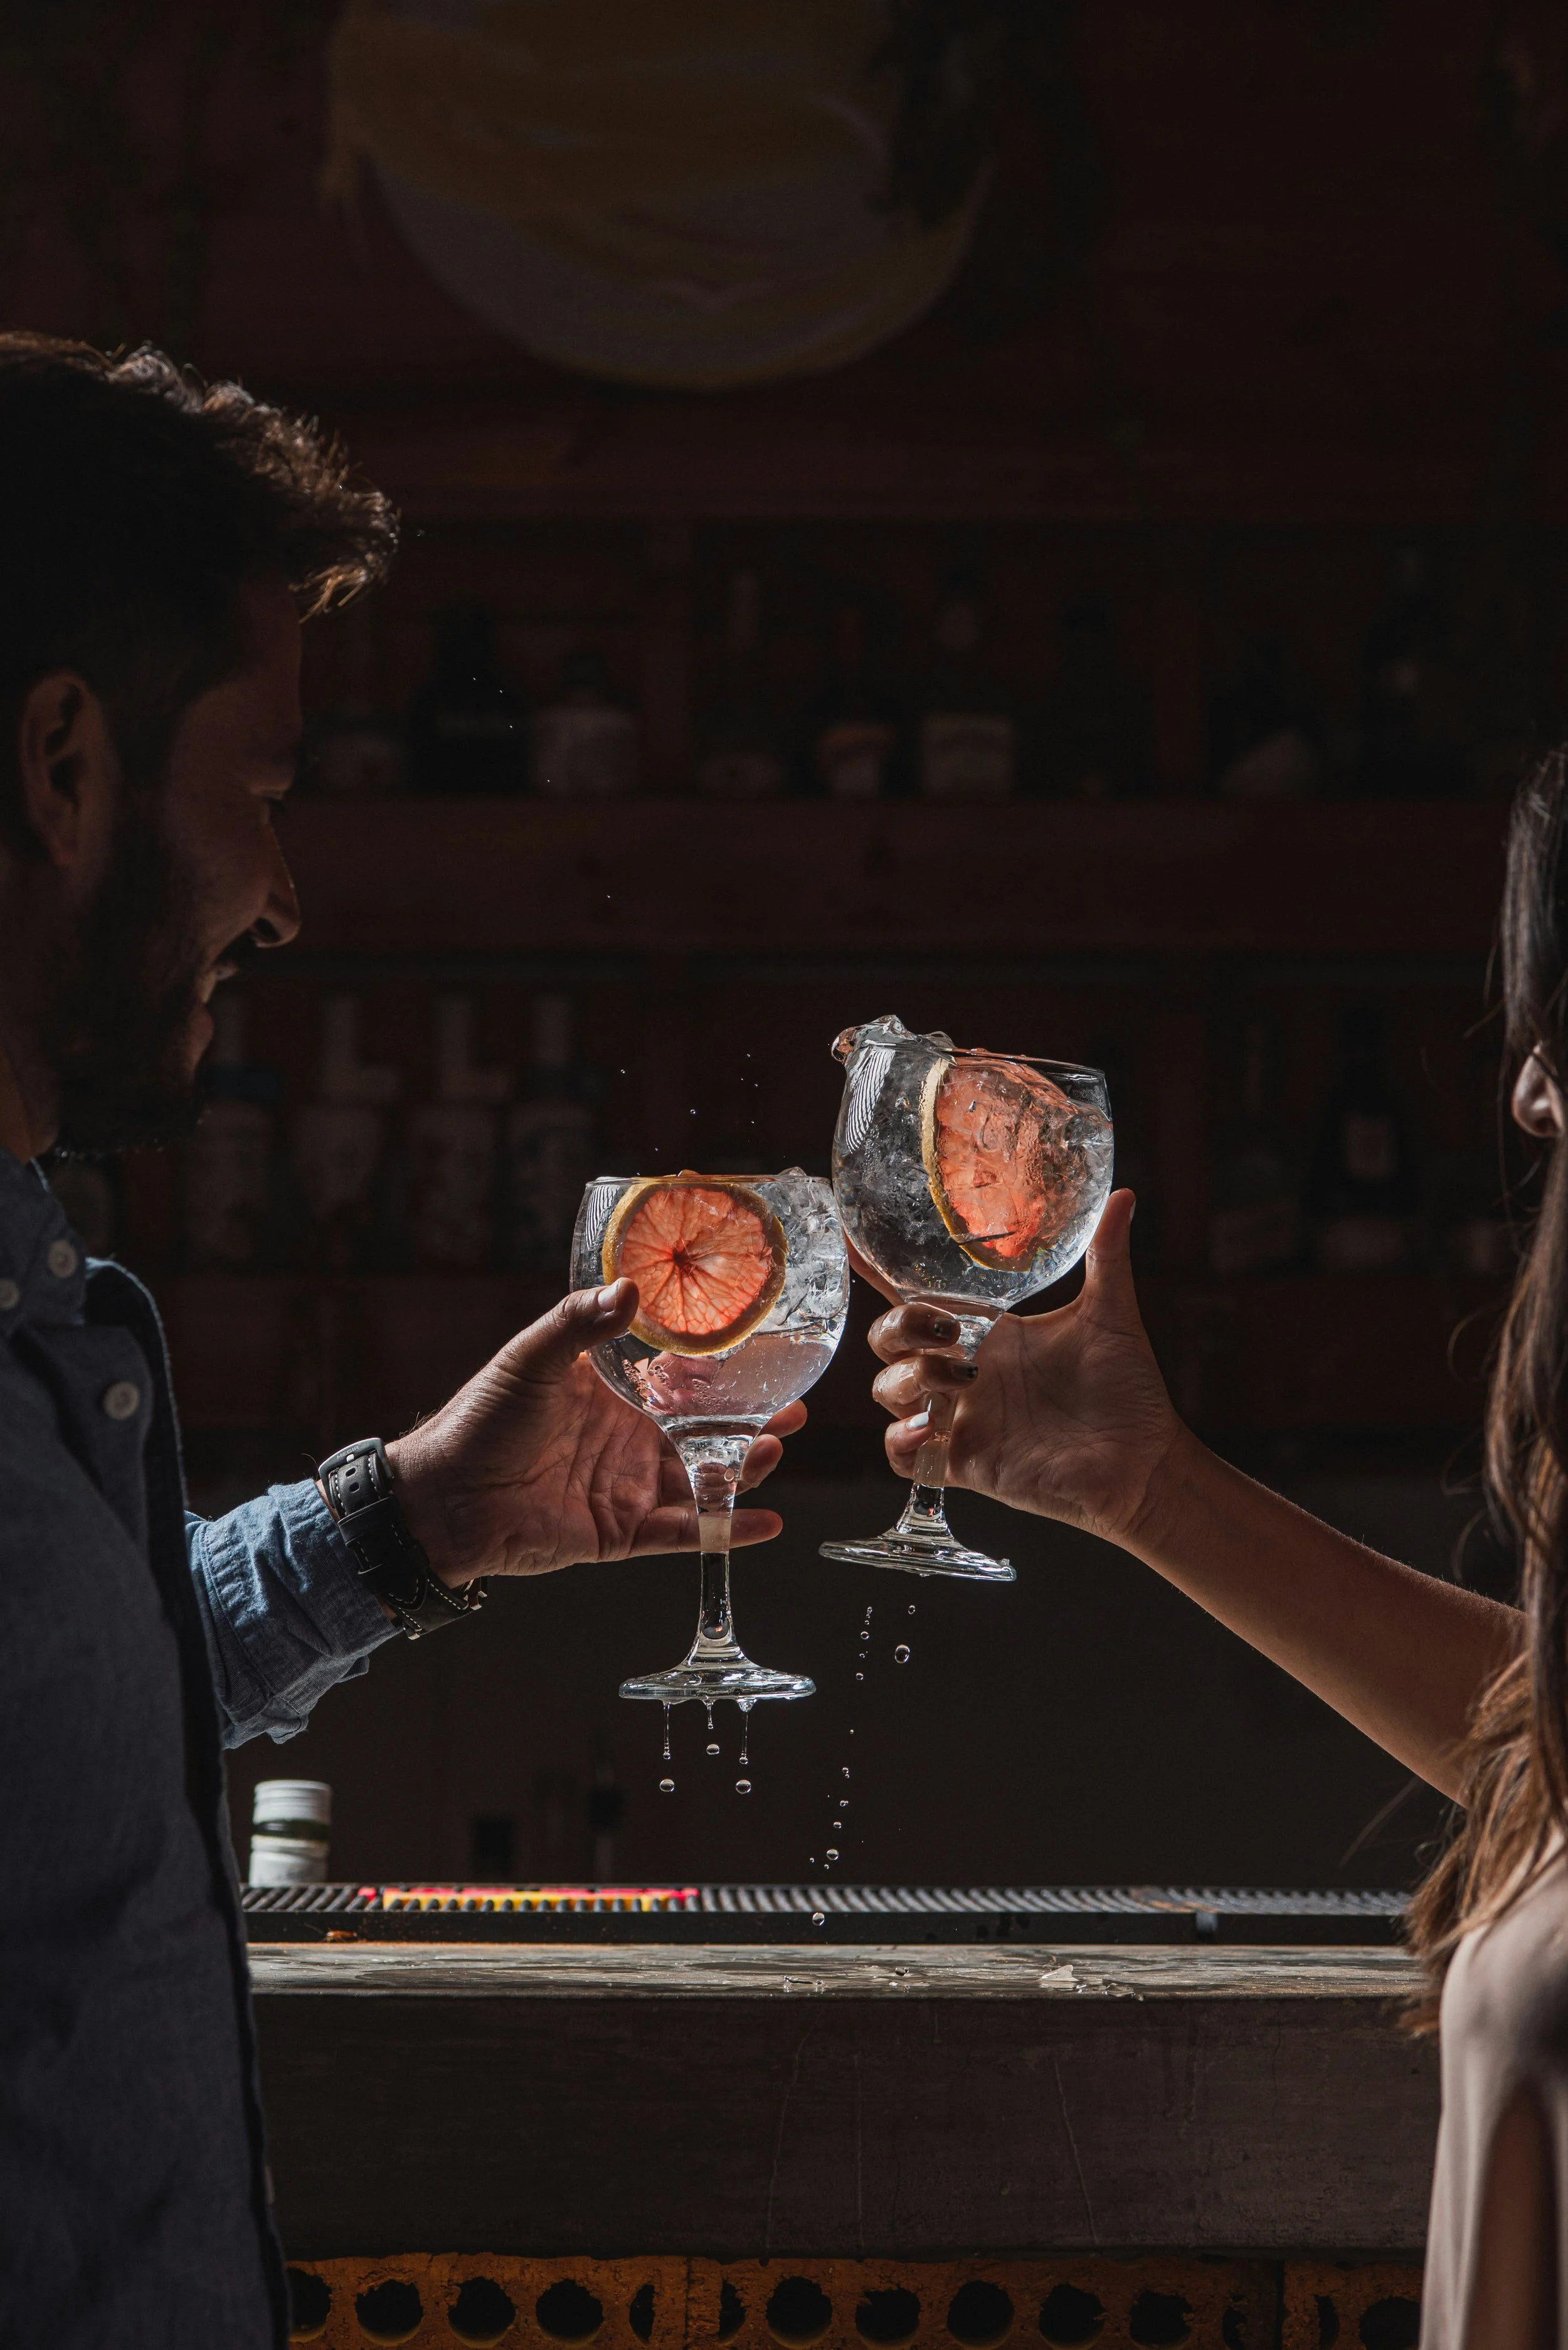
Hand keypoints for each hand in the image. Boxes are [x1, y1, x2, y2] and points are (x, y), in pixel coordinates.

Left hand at [385, 1280, 803, 1584]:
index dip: (725, 1377)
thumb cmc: (479, 1420)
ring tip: (773, 1451)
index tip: (767, 1360)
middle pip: (706, 1436)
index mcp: (615, 1397)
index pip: (682, 1384)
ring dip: (744, 1472)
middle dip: (752, 1425)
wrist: (444, 1497)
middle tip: (793, 1410)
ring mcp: (631, 1489)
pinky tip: (764, 1523)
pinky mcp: (624, 1534)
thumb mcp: (531, 1359)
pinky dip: (724, 1531)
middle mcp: (631, 1443)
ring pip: (703, 1482)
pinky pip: (684, 1533)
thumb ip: (579, 1323)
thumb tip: (628, 1288)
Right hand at [866, 1191, 1183, 1547]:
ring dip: (909, 1379)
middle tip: (947, 1332)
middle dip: (899, 1328)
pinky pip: (904, 1455)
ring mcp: (960, 1418)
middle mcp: (965, 1370)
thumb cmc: (1128, 1388)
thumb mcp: (1111, 1314)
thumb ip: (1107, 1255)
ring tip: (961, 1380)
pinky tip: (932, 1430)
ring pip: (889, 1391)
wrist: (1144, 1460)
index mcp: (989, 1331)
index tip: (852, 1245)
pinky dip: (904, 1441)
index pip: (918, 1296)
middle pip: (889, 1340)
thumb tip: (1124, 1194)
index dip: (879, 1273)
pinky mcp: (964, 1463)